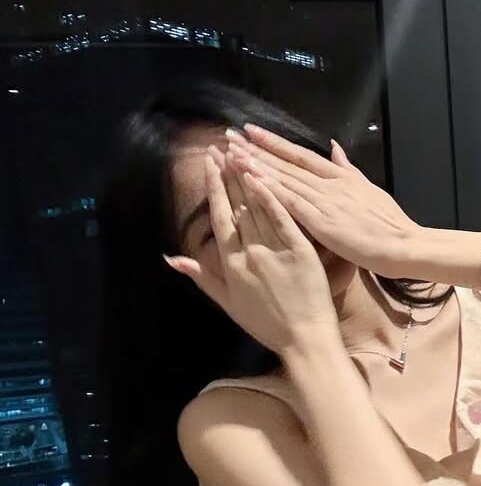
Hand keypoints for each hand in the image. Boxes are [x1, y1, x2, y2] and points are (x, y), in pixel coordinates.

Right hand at [164, 146, 341, 354]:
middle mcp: (249, 253)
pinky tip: (264, 176)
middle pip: (236, 206)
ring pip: (258, 208)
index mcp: (231, 264)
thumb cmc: (268, 325)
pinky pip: (283, 219)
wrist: (304, 341)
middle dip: (229, 173)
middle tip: (222, 145)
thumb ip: (201, 277)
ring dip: (248, 176)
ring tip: (241, 150)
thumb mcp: (228, 302)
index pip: (219, 217)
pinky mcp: (300, 252)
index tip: (211, 163)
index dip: (215, 188)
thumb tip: (171, 257)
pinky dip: (272, 197)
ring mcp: (274, 251)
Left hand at [225, 126, 421, 277]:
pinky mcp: (322, 222)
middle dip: (256, 149)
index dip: (274, 143)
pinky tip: (252, 181)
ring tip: (232, 152)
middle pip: (286, 163)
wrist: (404, 245)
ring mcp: (325, 202)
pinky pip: (291, 203)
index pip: (300, 155)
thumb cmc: (390, 224)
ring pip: (284, 179)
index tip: (252, 131)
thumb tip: (334, 148)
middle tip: (230, 135)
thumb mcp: (369, 188)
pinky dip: (270, 189)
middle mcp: (329, 184)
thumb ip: (348, 168)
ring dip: (257, 165)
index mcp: (340, 177)